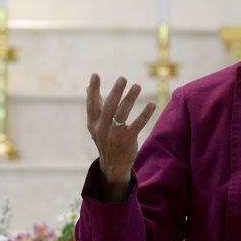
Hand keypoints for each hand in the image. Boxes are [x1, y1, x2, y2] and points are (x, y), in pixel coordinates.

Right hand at [86, 74, 155, 200]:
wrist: (112, 164)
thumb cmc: (105, 138)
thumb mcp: (96, 124)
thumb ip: (94, 105)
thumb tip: (88, 87)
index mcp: (94, 122)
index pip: (92, 104)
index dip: (94, 90)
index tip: (95, 75)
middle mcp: (102, 128)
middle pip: (109, 107)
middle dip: (116, 92)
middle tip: (122, 78)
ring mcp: (114, 135)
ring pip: (122, 114)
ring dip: (130, 99)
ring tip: (137, 85)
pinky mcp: (128, 140)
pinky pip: (137, 125)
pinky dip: (145, 114)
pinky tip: (152, 104)